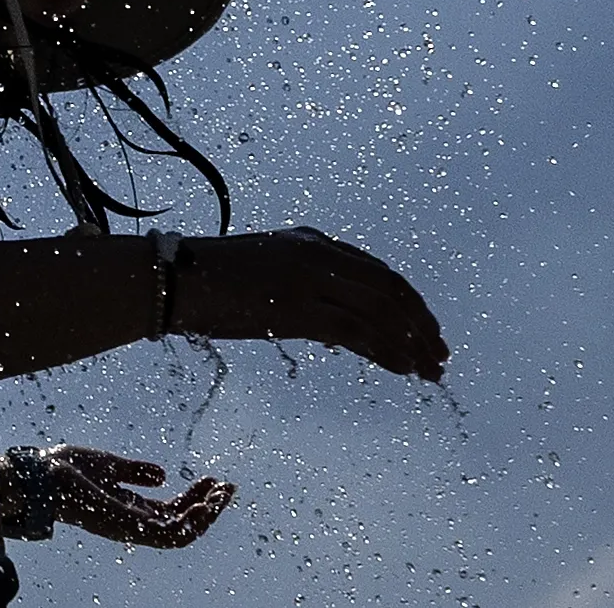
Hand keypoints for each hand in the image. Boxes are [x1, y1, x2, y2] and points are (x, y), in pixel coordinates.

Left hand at [14, 446, 231, 548]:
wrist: (41, 473)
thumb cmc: (66, 470)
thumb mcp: (109, 466)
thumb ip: (136, 472)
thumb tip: (163, 475)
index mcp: (130, 509)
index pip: (171, 511)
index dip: (196, 499)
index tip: (214, 480)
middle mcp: (132, 523)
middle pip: (181, 525)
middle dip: (208, 510)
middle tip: (227, 488)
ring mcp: (130, 527)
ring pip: (180, 534)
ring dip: (205, 517)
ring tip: (221, 495)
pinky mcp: (126, 526)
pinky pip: (166, 535)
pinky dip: (189, 523)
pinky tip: (202, 505)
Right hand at [175, 227, 448, 380]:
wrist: (173, 280)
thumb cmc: (211, 283)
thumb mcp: (270, 279)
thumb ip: (309, 295)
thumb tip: (343, 333)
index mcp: (313, 243)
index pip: (380, 273)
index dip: (411, 304)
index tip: (428, 331)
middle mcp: (319, 254)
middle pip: (391, 290)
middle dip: (422, 325)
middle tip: (440, 354)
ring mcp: (310, 279)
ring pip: (382, 311)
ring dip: (413, 343)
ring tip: (430, 371)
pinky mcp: (299, 307)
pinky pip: (359, 331)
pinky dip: (389, 351)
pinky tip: (405, 370)